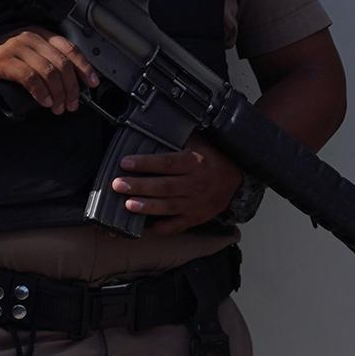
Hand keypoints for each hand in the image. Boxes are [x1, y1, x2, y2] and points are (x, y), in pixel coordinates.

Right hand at [0, 30, 96, 114]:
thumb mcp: (26, 62)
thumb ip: (46, 64)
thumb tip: (73, 83)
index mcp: (37, 34)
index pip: (69, 48)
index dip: (84, 67)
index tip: (92, 83)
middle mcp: (27, 36)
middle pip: (61, 63)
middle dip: (71, 87)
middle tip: (72, 104)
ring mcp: (13, 47)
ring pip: (49, 71)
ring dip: (58, 93)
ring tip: (58, 107)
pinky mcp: (2, 61)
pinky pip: (30, 77)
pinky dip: (41, 92)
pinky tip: (45, 102)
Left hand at [111, 145, 245, 236]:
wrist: (236, 180)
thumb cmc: (212, 159)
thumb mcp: (199, 143)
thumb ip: (177, 139)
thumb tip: (150, 128)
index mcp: (195, 163)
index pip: (167, 163)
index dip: (146, 163)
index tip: (125, 162)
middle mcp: (197, 184)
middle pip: (165, 186)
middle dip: (140, 186)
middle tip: (118, 185)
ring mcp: (197, 203)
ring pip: (169, 206)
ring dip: (148, 206)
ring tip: (128, 205)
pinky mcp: (197, 217)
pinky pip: (178, 225)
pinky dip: (163, 227)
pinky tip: (147, 226)